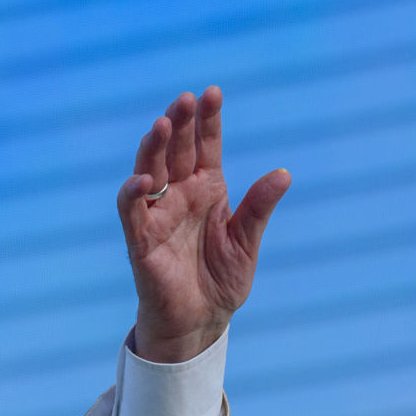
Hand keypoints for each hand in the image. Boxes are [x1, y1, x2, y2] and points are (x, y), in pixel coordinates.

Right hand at [116, 87, 291, 362]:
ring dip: (153, 147)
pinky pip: (131, 212)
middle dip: (179, 123)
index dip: (208, 121)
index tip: (213, 93)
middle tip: (186, 99)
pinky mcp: (141, 240)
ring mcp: (158, 215)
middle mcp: (179, 195)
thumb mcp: (246, 242)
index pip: (205, 147)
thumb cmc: (220, 280)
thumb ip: (259, 209)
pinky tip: (144, 179)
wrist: (201, 322)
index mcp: (206, 190)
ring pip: (150, 170)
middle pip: (175, 150)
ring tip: (162, 123)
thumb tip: (284, 174)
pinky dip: (133, 194)